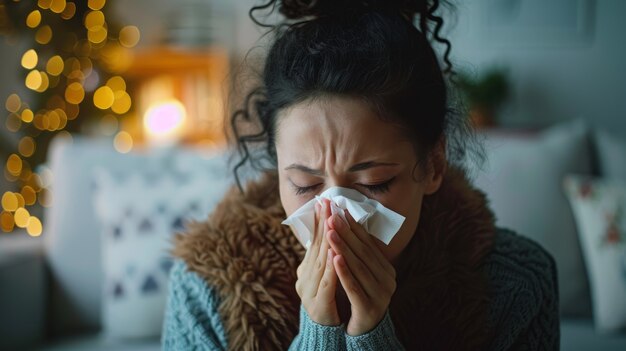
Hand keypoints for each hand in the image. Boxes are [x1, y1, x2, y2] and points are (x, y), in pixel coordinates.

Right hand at [295, 198, 340, 325]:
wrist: (324, 331)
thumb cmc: (328, 299)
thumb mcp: (325, 274)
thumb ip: (326, 255)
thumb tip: (329, 231)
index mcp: (306, 268)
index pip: (314, 240)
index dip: (319, 220)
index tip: (324, 200)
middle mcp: (304, 277)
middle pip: (315, 246)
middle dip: (322, 223)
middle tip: (327, 203)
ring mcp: (309, 291)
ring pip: (319, 262)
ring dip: (326, 241)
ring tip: (331, 222)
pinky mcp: (318, 305)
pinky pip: (326, 283)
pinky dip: (331, 268)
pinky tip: (335, 254)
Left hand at [327, 210, 396, 335]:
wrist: (363, 331)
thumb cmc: (358, 296)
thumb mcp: (359, 272)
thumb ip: (356, 252)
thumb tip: (343, 220)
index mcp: (385, 268)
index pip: (367, 243)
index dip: (352, 226)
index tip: (338, 210)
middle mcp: (387, 279)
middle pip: (363, 252)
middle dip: (345, 233)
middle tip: (332, 216)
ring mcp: (381, 294)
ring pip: (358, 266)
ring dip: (343, 247)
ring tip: (330, 232)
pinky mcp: (370, 307)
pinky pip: (355, 286)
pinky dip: (344, 271)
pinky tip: (334, 258)